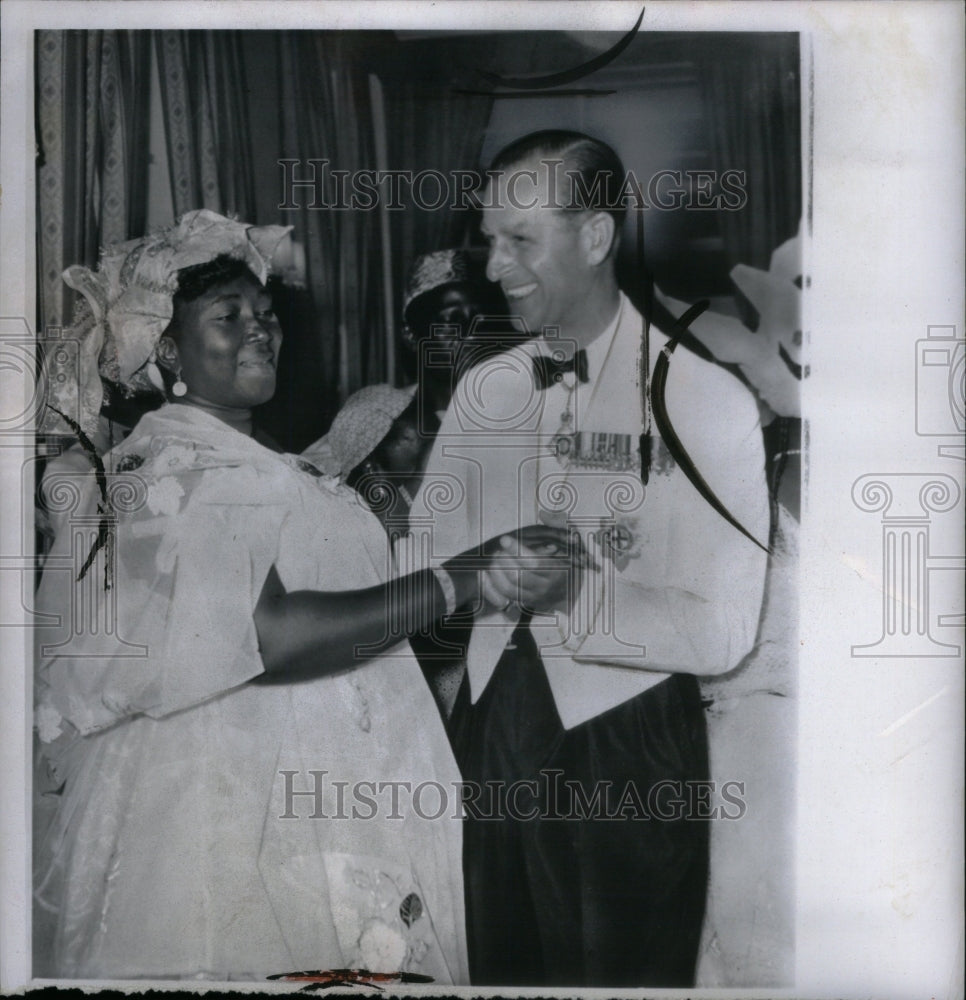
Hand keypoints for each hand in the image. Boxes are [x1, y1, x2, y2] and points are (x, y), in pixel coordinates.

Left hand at [481, 525, 597, 614]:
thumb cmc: (565, 559)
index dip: (518, 550)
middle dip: (504, 561)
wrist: (567, 588)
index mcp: (558, 571)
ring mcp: (534, 598)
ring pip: (508, 588)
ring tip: (494, 557)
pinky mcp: (524, 603)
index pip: (535, 562)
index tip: (504, 539)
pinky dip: (491, 584)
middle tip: (499, 549)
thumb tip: (544, 515)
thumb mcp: (567, 541)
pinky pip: (503, 596)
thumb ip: (558, 526)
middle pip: (518, 576)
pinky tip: (486, 571)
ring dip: (496, 571)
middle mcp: (546, 587)